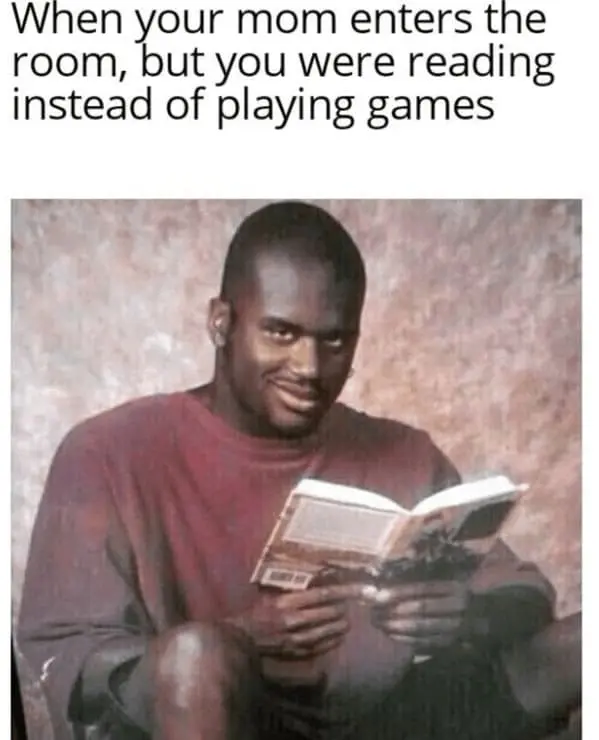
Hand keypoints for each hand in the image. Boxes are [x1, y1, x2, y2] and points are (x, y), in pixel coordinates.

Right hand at [229, 583, 364, 660]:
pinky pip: (318, 646)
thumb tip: (313, 586)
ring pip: (325, 630)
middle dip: (343, 608)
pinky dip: (330, 641)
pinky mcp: (294, 651)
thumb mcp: (270, 597)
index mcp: (287, 601)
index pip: (321, 594)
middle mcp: (293, 618)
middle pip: (327, 612)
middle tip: (354, 605)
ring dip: (339, 625)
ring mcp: (295, 637)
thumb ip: (290, 593)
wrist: (239, 639)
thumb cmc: (253, 614)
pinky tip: (337, 638)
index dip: (342, 591)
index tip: (358, 588)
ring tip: (347, 621)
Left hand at [363, 580, 470, 653]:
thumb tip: (388, 586)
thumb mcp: (443, 586)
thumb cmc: (454, 597)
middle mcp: (460, 607)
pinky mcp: (454, 644)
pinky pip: (427, 643)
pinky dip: (407, 639)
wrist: (486, 619)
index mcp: (456, 588)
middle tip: (373, 612)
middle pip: (421, 609)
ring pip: (422, 627)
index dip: (398, 592)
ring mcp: (458, 628)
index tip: (377, 596)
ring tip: (378, 624)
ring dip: (397, 626)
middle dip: (394, 611)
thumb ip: (417, 587)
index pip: (422, 589)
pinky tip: (392, 636)